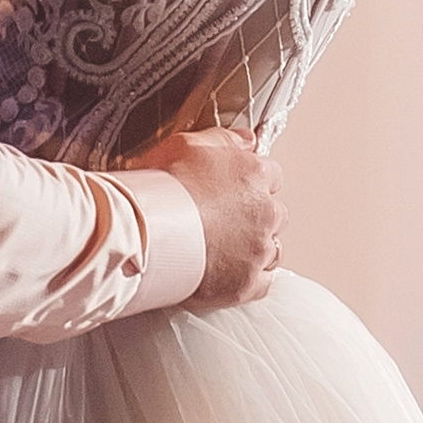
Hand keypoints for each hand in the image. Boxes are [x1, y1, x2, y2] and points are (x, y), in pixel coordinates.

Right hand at [153, 128, 285, 309]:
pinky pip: (262, 283)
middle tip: (223, 220)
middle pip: (275, 214)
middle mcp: (265, 212)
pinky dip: (249, 279)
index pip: (272, 176)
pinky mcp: (248, 283)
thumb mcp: (187, 143)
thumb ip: (225, 139)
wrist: (148, 231)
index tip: (234, 189)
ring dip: (254, 247)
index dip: (251, 183)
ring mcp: (258, 250)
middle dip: (256, 216)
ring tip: (223, 248)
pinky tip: (228, 274)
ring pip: (272, 249)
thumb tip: (248, 140)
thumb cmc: (163, 186)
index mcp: (254, 175)